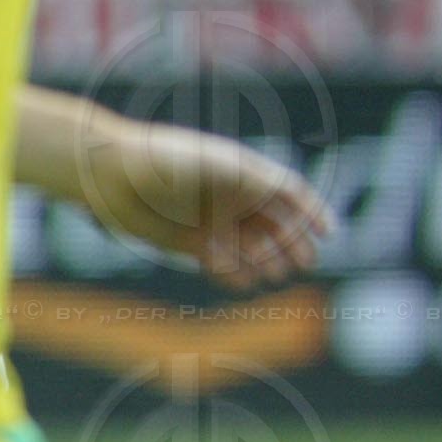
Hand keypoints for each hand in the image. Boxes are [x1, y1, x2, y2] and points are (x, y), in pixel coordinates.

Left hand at [83, 120, 333, 290]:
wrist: (113, 174)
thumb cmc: (167, 158)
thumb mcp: (218, 165)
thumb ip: (254, 181)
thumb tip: (289, 194)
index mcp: (245, 173)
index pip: (290, 193)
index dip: (313, 212)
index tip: (328, 234)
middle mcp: (233, 198)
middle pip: (275, 225)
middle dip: (292, 244)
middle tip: (302, 264)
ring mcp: (213, 222)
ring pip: (251, 248)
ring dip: (264, 262)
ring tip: (269, 276)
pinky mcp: (190, 243)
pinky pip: (221, 263)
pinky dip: (233, 274)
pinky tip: (238, 282)